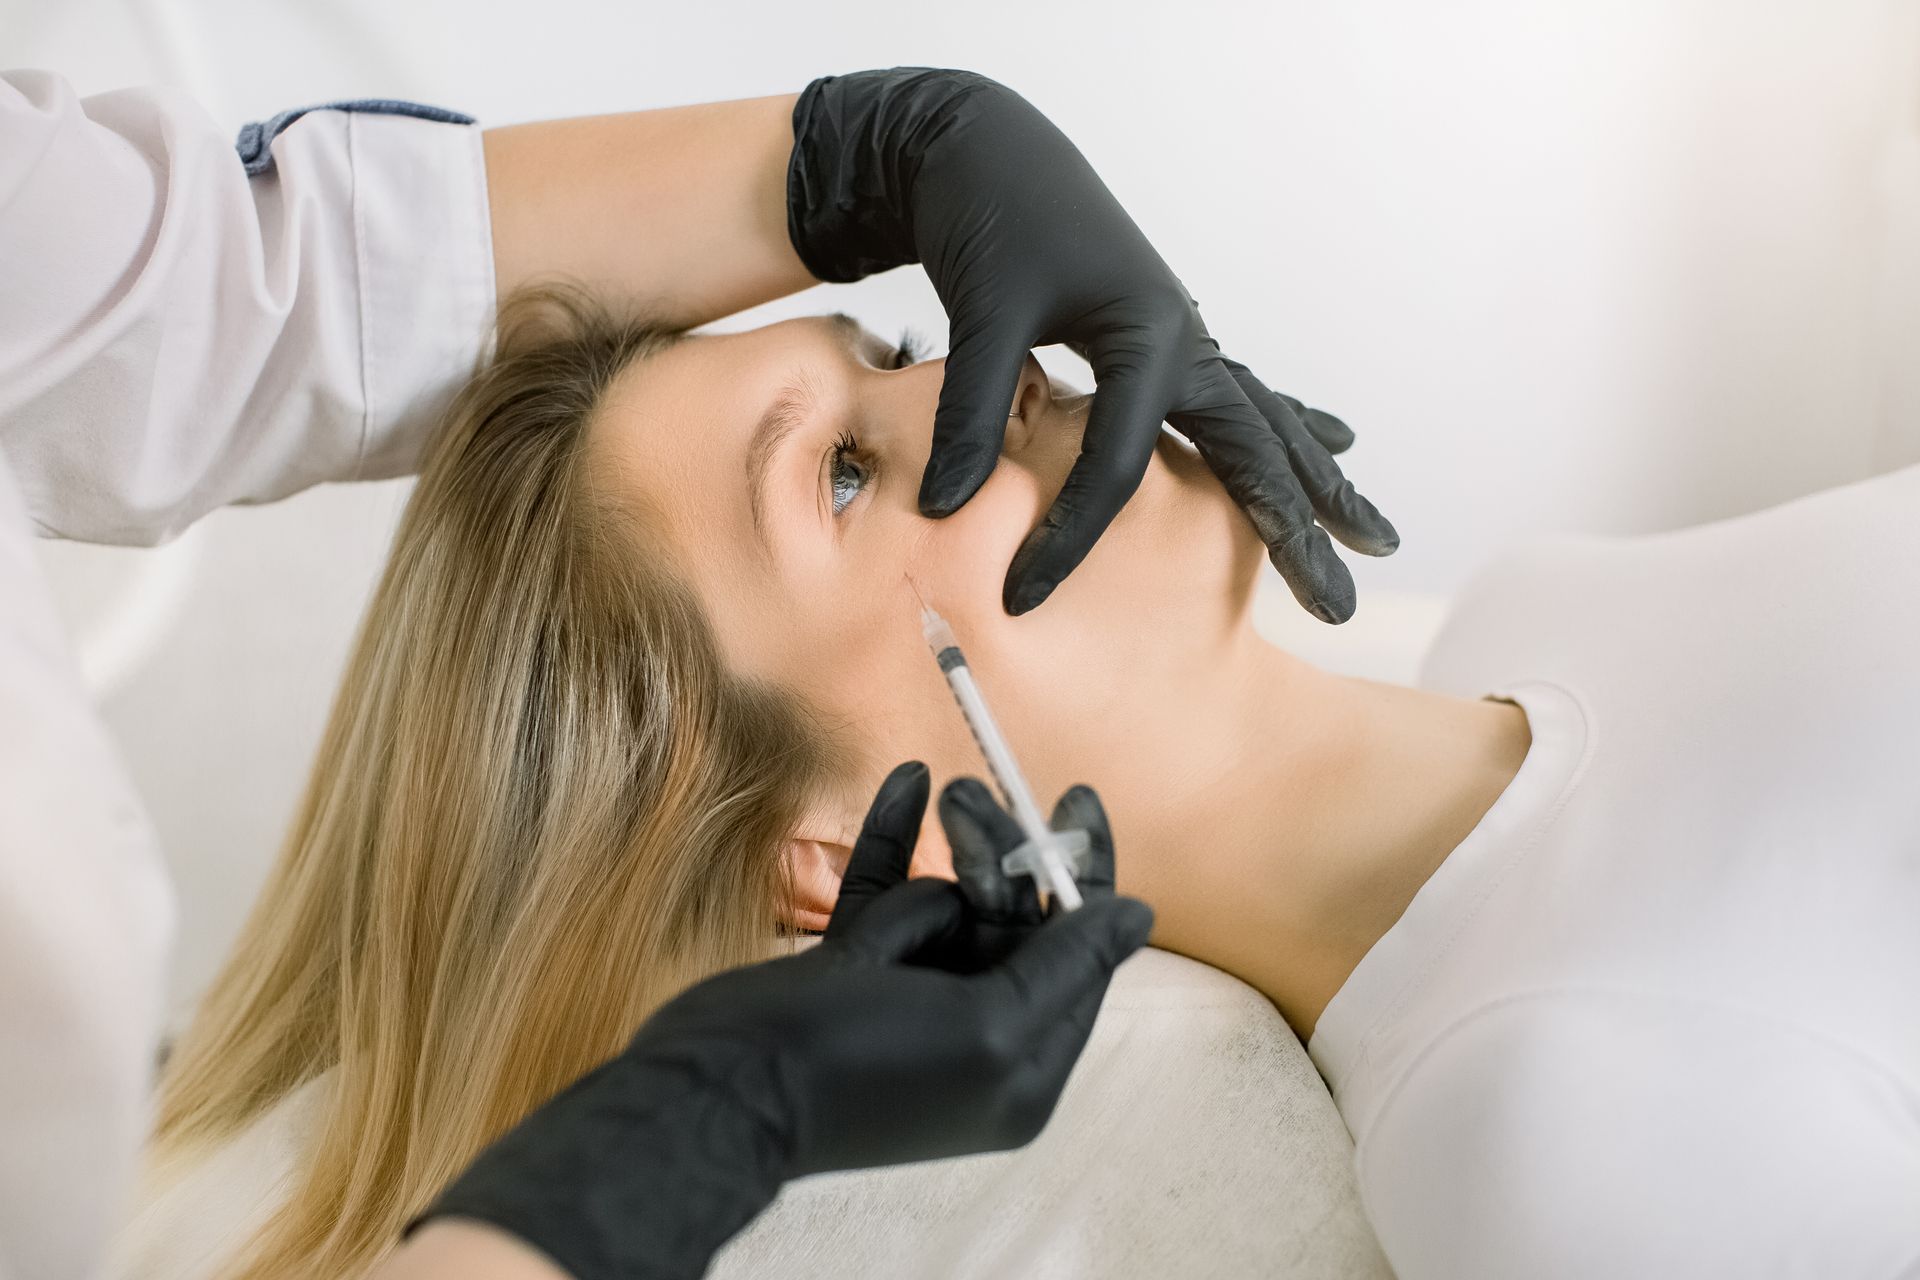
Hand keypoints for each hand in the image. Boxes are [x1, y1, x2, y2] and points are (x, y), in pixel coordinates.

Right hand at [413, 762, 1151, 1279]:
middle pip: (1014, 918)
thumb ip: (1064, 966)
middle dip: (1001, 853)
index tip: (1080, 799)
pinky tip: (908, 781)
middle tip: (975, 798)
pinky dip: (900, 840)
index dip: (1085, 874)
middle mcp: (974, 1034)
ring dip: (944, 856)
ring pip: (951, 898)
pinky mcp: (851, 971)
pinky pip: (890, 891)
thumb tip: (1137, 916)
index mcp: (1022, 1068)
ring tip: (928, 815)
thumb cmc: (860, 1066)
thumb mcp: (989, 1026)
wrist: (720, 1085)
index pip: (1078, 955)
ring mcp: (909, 1001)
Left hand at [787, 68, 1398, 618]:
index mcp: (1146, 335)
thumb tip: (949, 510)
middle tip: (1340, 606)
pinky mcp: (1166, 337)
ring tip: (1376, 538)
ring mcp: (1183, 338)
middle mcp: (1183, 340)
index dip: (1069, 537)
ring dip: (1318, 483)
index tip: (1022, 600)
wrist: (990, 147)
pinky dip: (1285, 428)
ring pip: (1267, 425)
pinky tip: (1333, 445)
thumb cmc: (990, 218)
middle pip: (1253, 452)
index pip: (1120, 465)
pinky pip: (1241, 398)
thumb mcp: (982, 309)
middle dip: (1298, 531)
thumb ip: (970, 410)